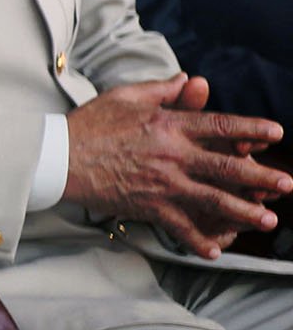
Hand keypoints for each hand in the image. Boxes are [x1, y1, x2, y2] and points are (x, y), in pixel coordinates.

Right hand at [64, 75, 292, 258]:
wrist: (59, 157)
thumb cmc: (90, 124)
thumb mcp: (125, 96)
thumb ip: (162, 89)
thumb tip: (189, 79)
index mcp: (169, 125)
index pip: (220, 126)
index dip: (252, 129)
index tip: (277, 133)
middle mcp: (172, 155)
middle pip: (228, 167)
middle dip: (262, 177)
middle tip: (287, 185)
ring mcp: (162, 184)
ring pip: (213, 200)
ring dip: (245, 211)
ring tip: (268, 220)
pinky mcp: (148, 206)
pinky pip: (180, 226)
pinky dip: (198, 241)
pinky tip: (215, 251)